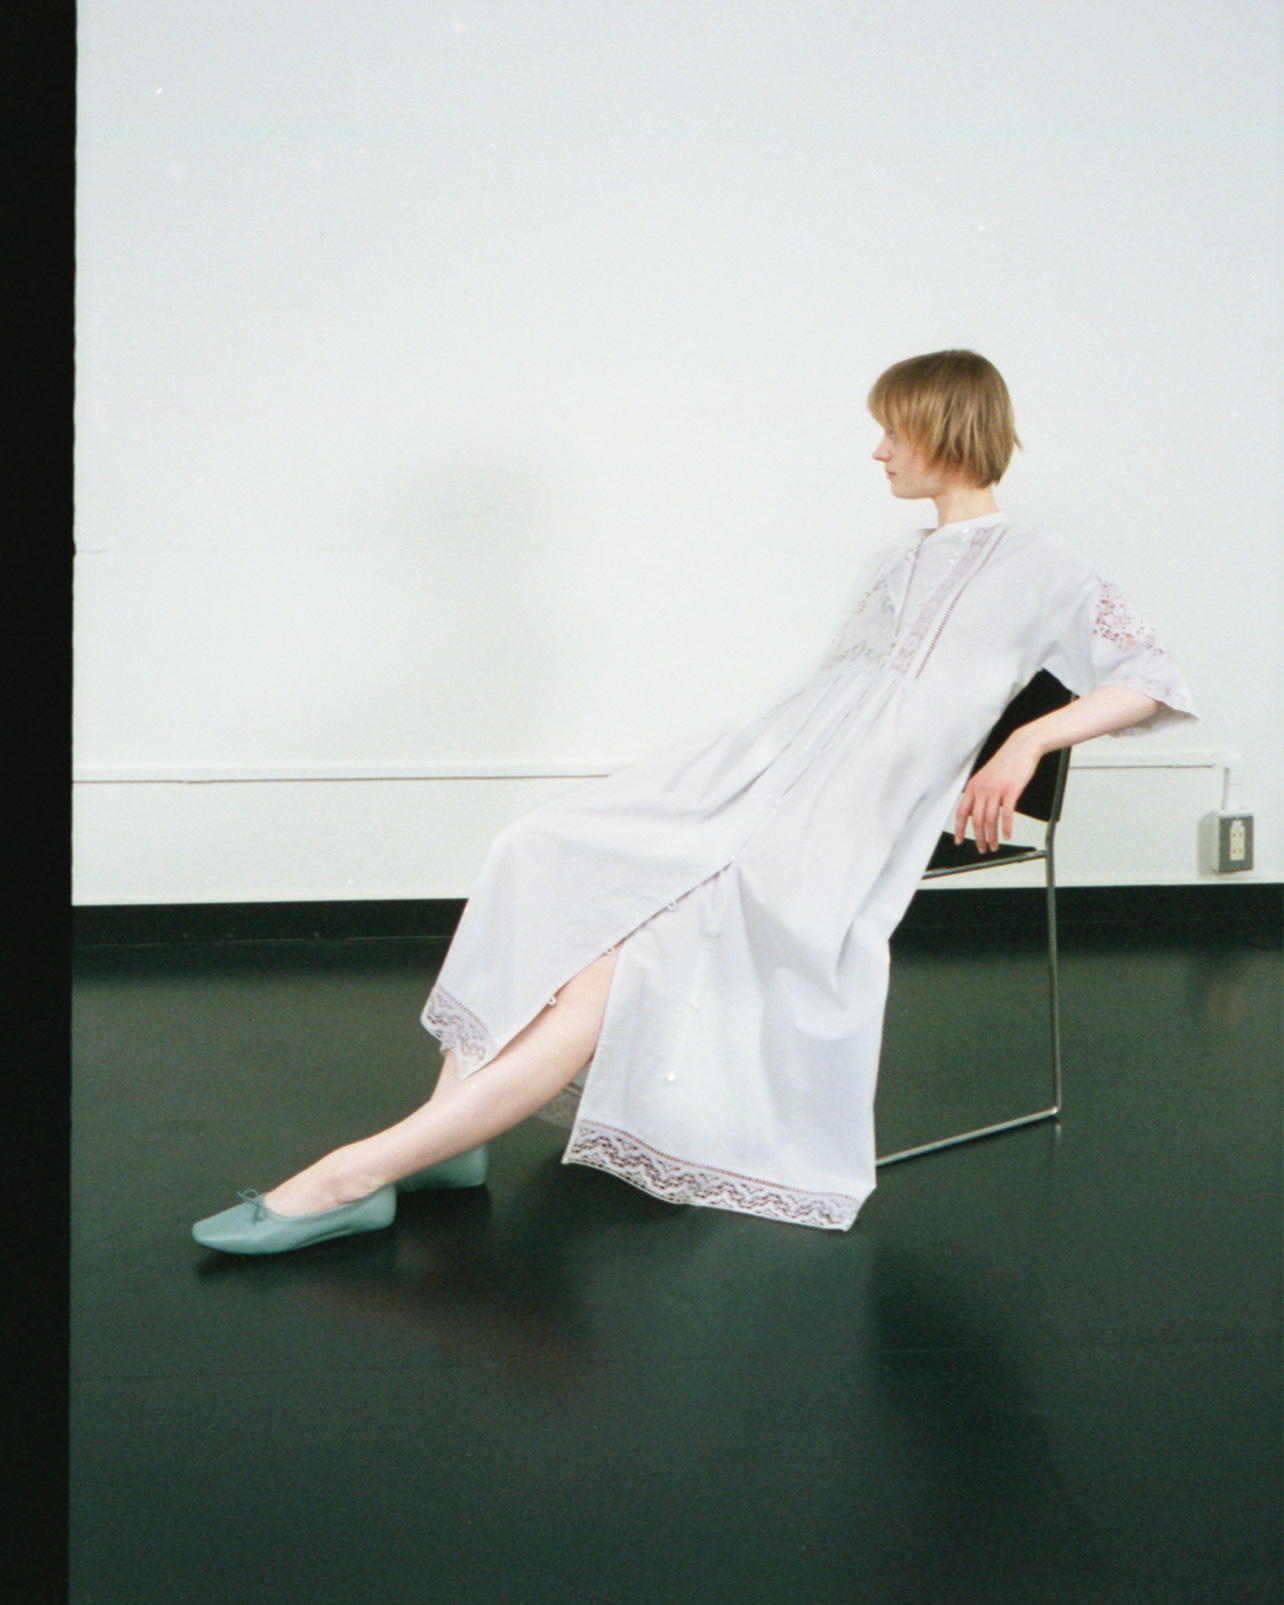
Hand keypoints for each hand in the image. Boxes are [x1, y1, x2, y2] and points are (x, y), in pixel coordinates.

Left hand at [953, 733, 1042, 852]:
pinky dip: (1006, 827)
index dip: (959, 829)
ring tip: (994, 845)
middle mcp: (982, 789)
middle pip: (976, 820)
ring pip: (990, 820)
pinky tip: (1007, 835)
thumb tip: (974, 812)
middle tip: (982, 848)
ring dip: (992, 836)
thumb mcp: (985, 777)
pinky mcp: (1011, 790)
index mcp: (973, 786)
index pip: (961, 812)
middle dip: (978, 838)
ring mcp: (996, 790)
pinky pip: (1007, 814)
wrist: (1021, 747)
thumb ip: (979, 793)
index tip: (959, 841)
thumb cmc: (1006, 763)